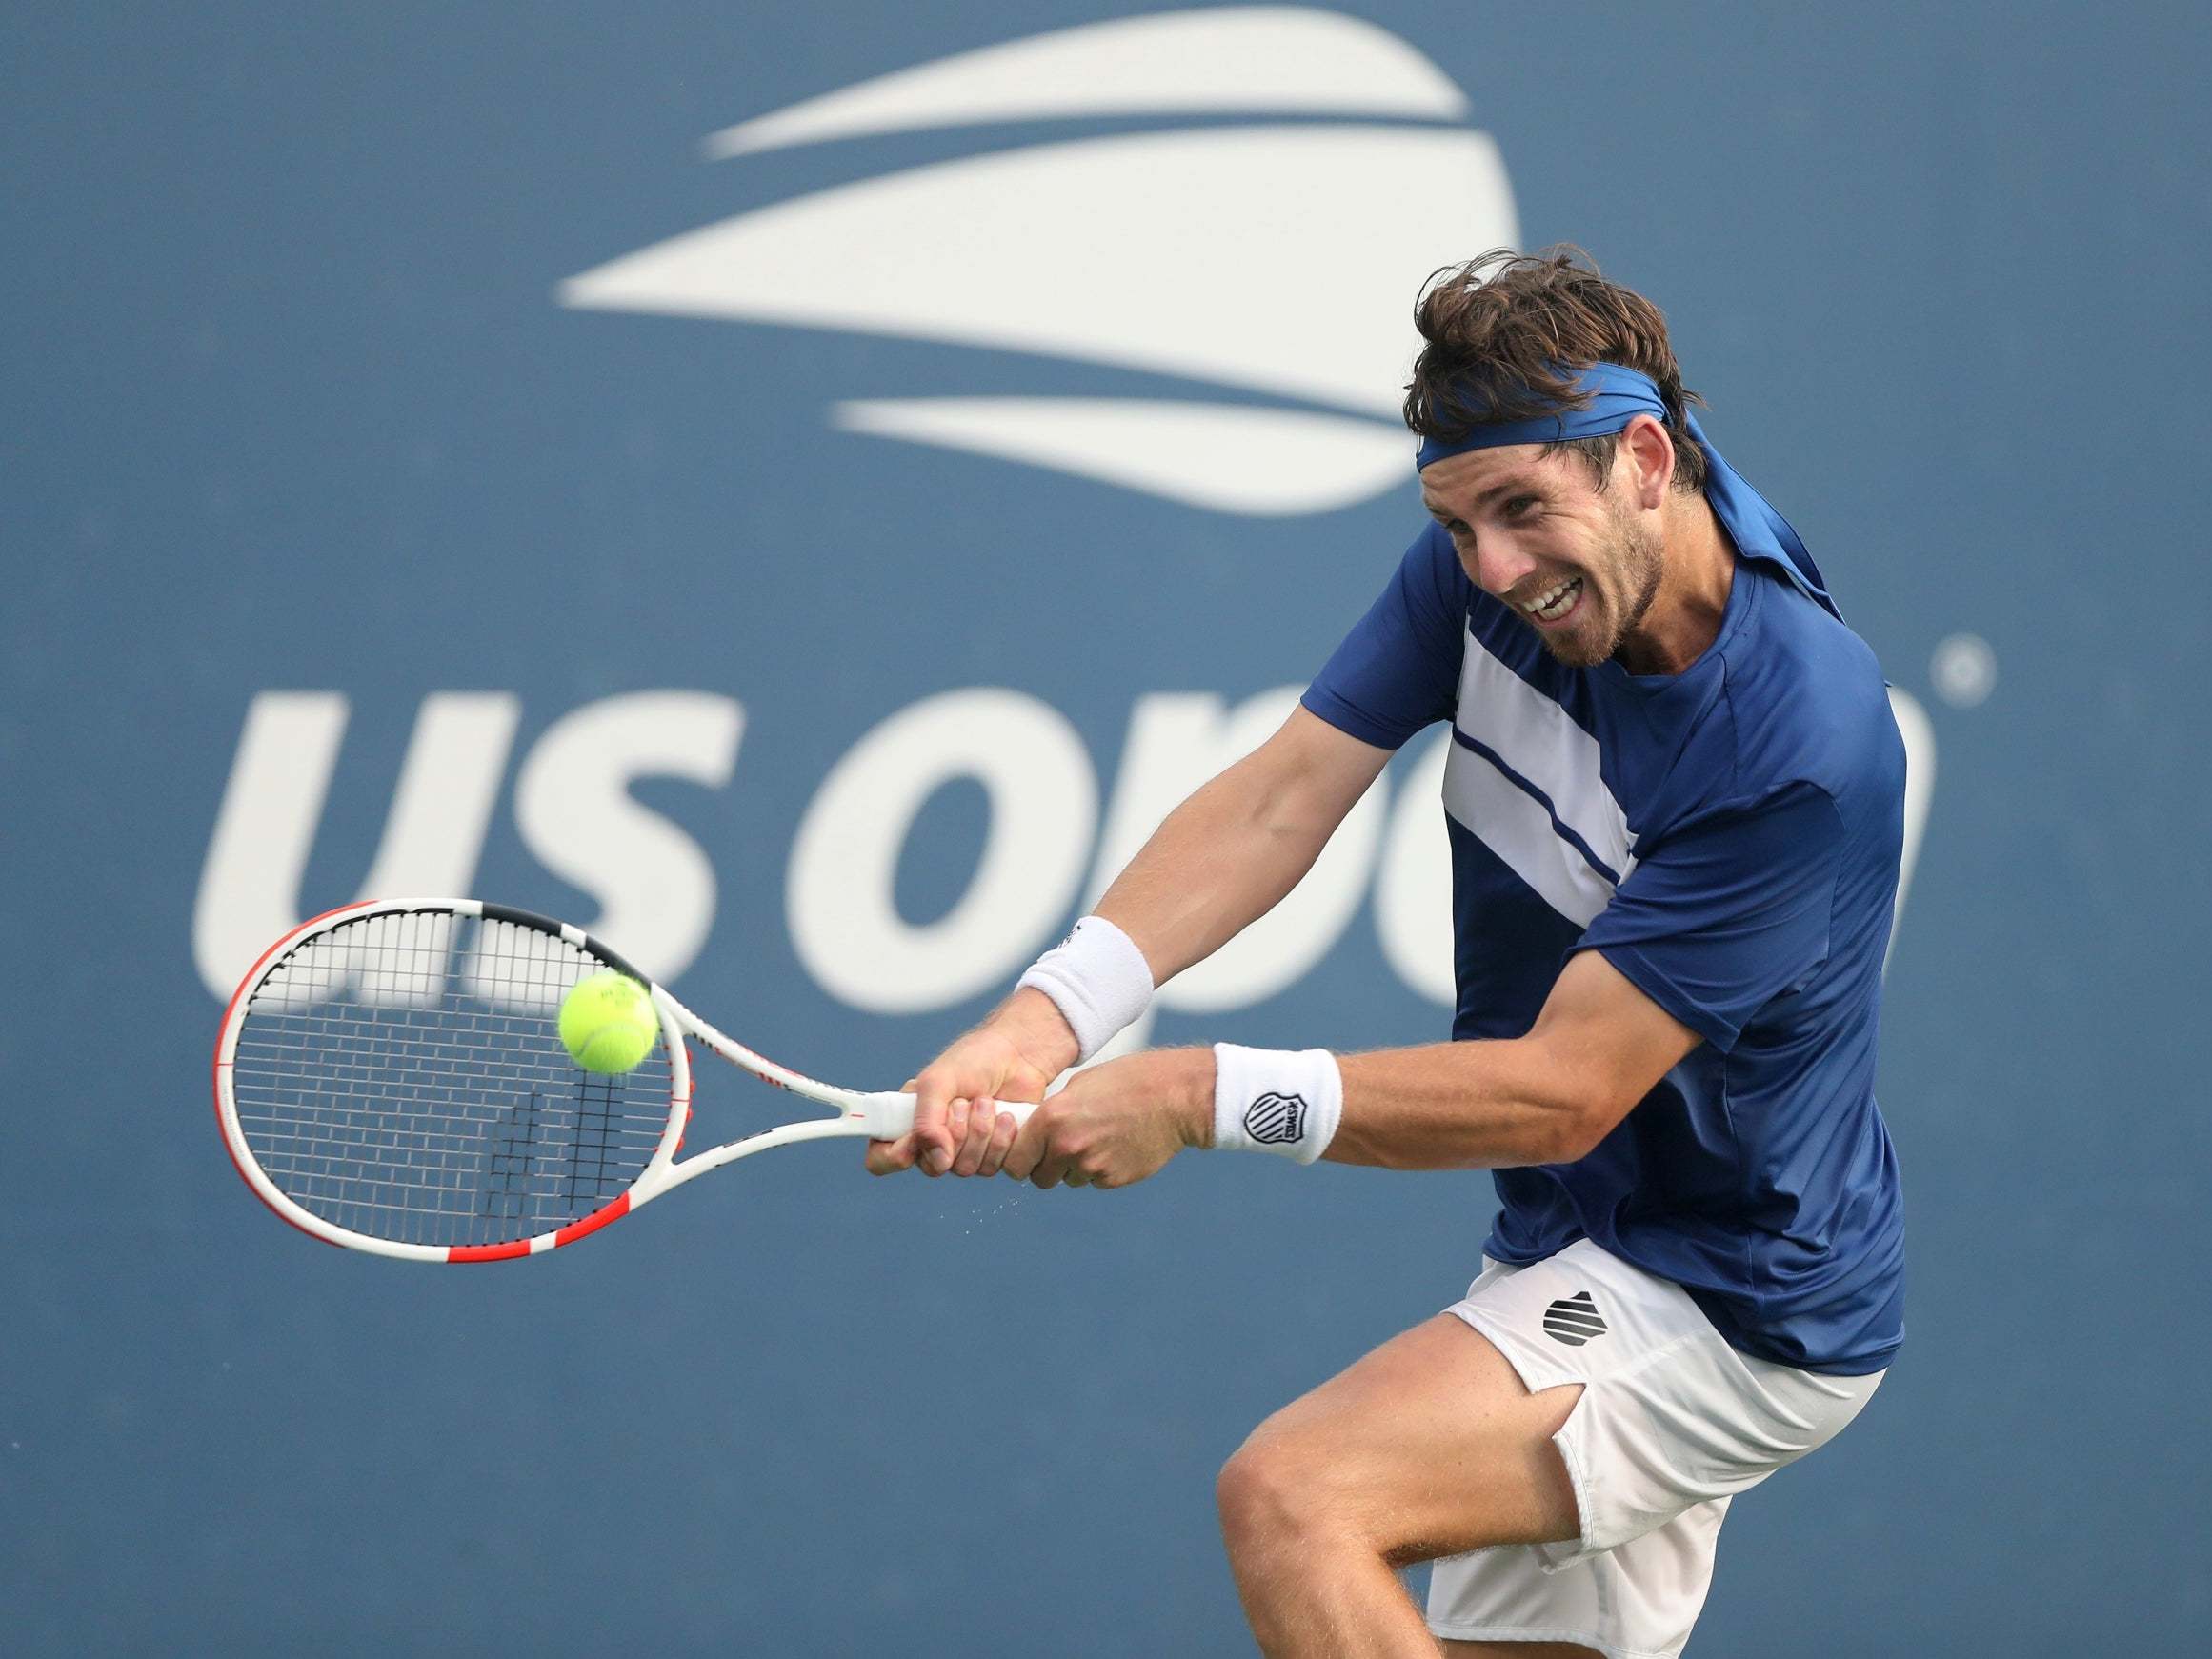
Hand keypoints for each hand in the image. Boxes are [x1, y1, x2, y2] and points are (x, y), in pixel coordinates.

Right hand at [864, 988, 1076, 1177]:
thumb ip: (927, 1121)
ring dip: (979, 1132)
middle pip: (931, 1167)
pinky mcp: (992, 1155)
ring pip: (964, 1169)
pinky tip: (1006, 1116)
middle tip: (962, 1103)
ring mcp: (963, 1150)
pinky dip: (1001, 1140)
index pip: (881, 1158)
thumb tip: (937, 1161)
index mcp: (908, 1121)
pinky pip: (992, 1168)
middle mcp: (933, 1141)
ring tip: (986, 1101)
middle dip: (952, 1133)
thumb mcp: (939, 1082)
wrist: (1019, 1055)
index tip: (912, 1143)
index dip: (893, 1157)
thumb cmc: (974, 1060)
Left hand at [1002, 1047, 1214, 1189]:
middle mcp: (1067, 1146)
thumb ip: (1052, 1114)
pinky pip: (1096, 1181)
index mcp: (1051, 1119)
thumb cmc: (1126, 1082)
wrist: (1174, 1097)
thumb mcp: (1079, 1087)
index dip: (1020, 1160)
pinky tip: (1118, 1145)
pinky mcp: (1113, 1179)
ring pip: (1070, 1180)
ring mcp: (1091, 1166)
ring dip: (1077, 1168)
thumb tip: (1034, 1136)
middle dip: (1047, 1168)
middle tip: (1062, 1151)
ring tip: (1100, 1139)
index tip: (1027, 1156)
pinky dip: (1102, 1170)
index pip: (1015, 1162)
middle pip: (1040, 1178)